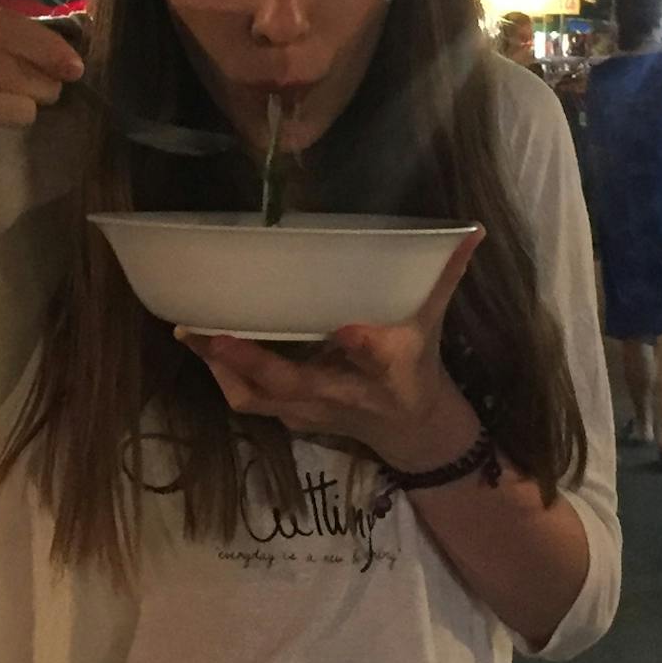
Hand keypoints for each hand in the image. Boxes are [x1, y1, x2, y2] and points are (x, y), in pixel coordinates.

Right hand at [0, 2, 83, 192]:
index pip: (1, 20)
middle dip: (36, 63)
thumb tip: (66, 57)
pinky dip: (2, 110)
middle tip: (60, 87)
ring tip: (42, 104)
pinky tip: (22, 117)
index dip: (42, 41)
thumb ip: (11, 58)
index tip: (74, 64)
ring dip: (23, 88)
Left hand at [177, 229, 484, 471]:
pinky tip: (202, 345)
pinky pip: (250, 401)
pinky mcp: (289, 415)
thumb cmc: (414, 373)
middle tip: (208, 328)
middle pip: (289, 385)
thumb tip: (471, 232)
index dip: (361, 345)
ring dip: (222, 370)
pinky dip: (224, 377)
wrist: (410, 430)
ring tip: (190, 332)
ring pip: (257, 399)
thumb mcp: (431, 325)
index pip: (371, 357)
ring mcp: (307, 412)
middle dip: (249, 360)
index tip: (348, 329)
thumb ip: (445, 277)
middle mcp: (338, 397)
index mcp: (381, 373)